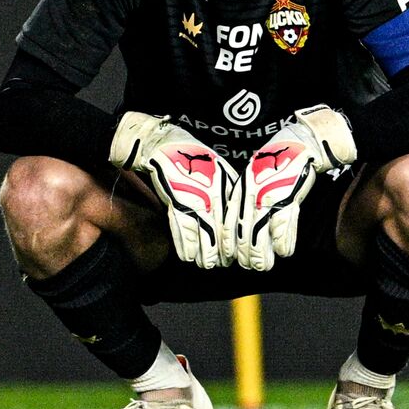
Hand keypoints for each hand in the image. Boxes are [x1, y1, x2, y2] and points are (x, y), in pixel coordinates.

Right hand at [110, 112, 235, 268]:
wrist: (166, 144)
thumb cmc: (192, 157)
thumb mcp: (218, 172)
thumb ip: (225, 193)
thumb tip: (236, 216)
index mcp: (225, 184)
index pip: (235, 219)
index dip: (238, 239)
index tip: (242, 254)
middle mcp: (213, 190)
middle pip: (223, 228)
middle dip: (226, 251)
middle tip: (227, 264)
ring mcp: (194, 195)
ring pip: (204, 232)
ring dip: (206, 253)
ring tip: (208, 264)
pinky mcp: (176, 198)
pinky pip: (182, 227)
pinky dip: (185, 245)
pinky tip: (189, 257)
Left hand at [223, 105, 356, 270]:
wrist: (297, 144)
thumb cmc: (276, 163)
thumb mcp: (253, 181)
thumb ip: (247, 202)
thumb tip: (244, 227)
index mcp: (239, 191)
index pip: (228, 224)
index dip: (228, 244)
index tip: (228, 258)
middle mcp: (250, 195)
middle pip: (242, 232)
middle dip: (244, 254)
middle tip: (249, 267)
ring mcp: (268, 196)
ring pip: (260, 233)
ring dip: (261, 254)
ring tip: (263, 267)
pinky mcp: (286, 196)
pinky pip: (282, 225)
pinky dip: (283, 241)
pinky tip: (284, 253)